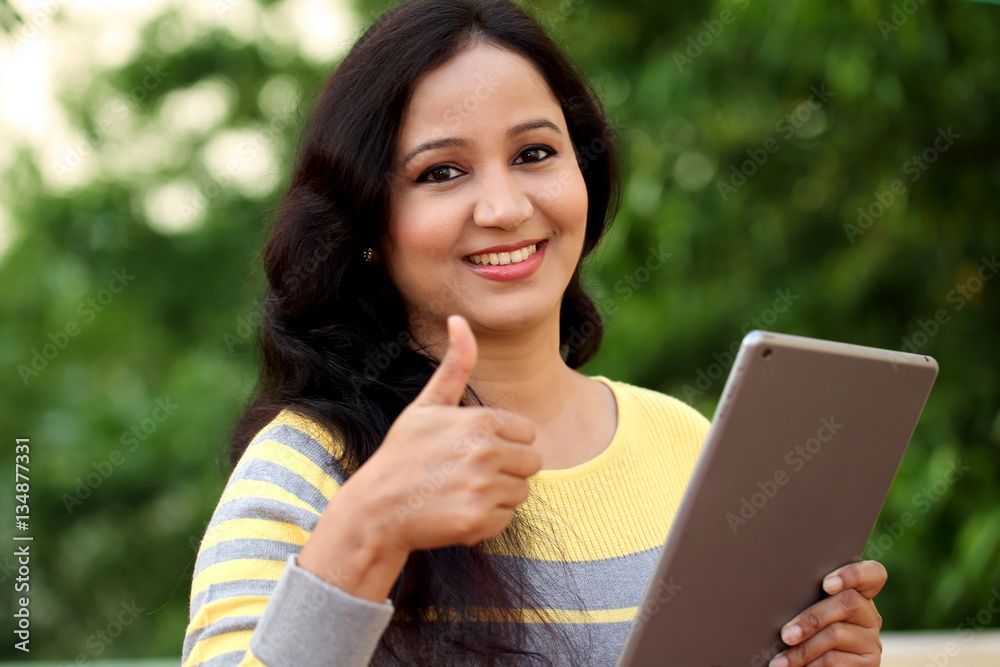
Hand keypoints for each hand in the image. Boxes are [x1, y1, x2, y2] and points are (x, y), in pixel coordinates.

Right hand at [343, 313, 542, 552]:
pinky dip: (486, 521)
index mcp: (481, 420)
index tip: (471, 450)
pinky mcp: (478, 520)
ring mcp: (483, 487)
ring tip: (459, 493)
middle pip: (531, 464)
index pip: (527, 434)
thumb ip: (454, 366)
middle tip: (465, 474)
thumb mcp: (426, 405)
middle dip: (505, 470)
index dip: (503, 443)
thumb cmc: (402, 455)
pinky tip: (457, 512)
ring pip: (520, 492)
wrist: (376, 510)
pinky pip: (506, 519)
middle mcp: (486, 452)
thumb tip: (459, 318)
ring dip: (496, 496)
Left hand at [769, 560, 886, 666]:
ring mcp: (871, 639)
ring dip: (803, 649)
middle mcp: (869, 614)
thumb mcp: (810, 614)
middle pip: (847, 603)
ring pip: (837, 634)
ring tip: (780, 662)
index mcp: (857, 593)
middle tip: (785, 635)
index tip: (827, 584)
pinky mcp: (870, 663)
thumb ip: (806, 600)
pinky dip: (812, 666)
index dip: (852, 575)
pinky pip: (837, 660)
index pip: (872, 574)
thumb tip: (779, 595)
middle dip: (811, 619)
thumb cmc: (804, 635)